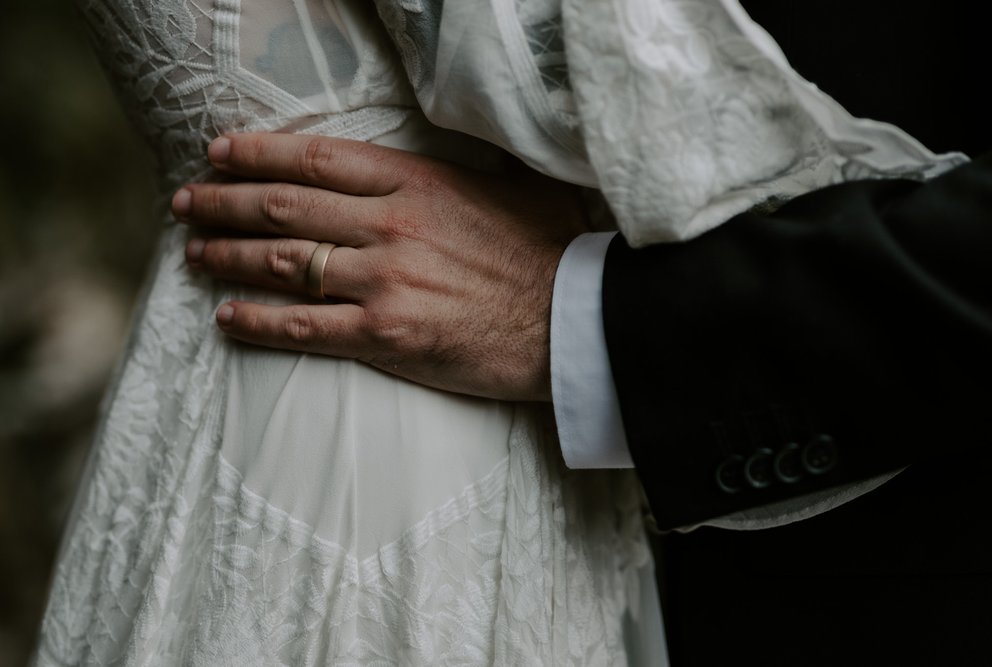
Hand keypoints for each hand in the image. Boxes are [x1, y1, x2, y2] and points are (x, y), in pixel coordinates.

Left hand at [172, 133, 586, 400]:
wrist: (574, 321)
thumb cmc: (549, 253)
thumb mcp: (511, 185)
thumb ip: (459, 167)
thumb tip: (437, 151)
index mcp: (417, 182)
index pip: (318, 159)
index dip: (259, 153)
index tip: (220, 152)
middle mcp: (391, 225)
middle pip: (284, 208)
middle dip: (224, 202)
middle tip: (187, 201)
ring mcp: (384, 281)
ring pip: (283, 263)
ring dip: (228, 255)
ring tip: (194, 252)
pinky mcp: (386, 335)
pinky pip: (304, 327)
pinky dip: (258, 320)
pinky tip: (226, 316)